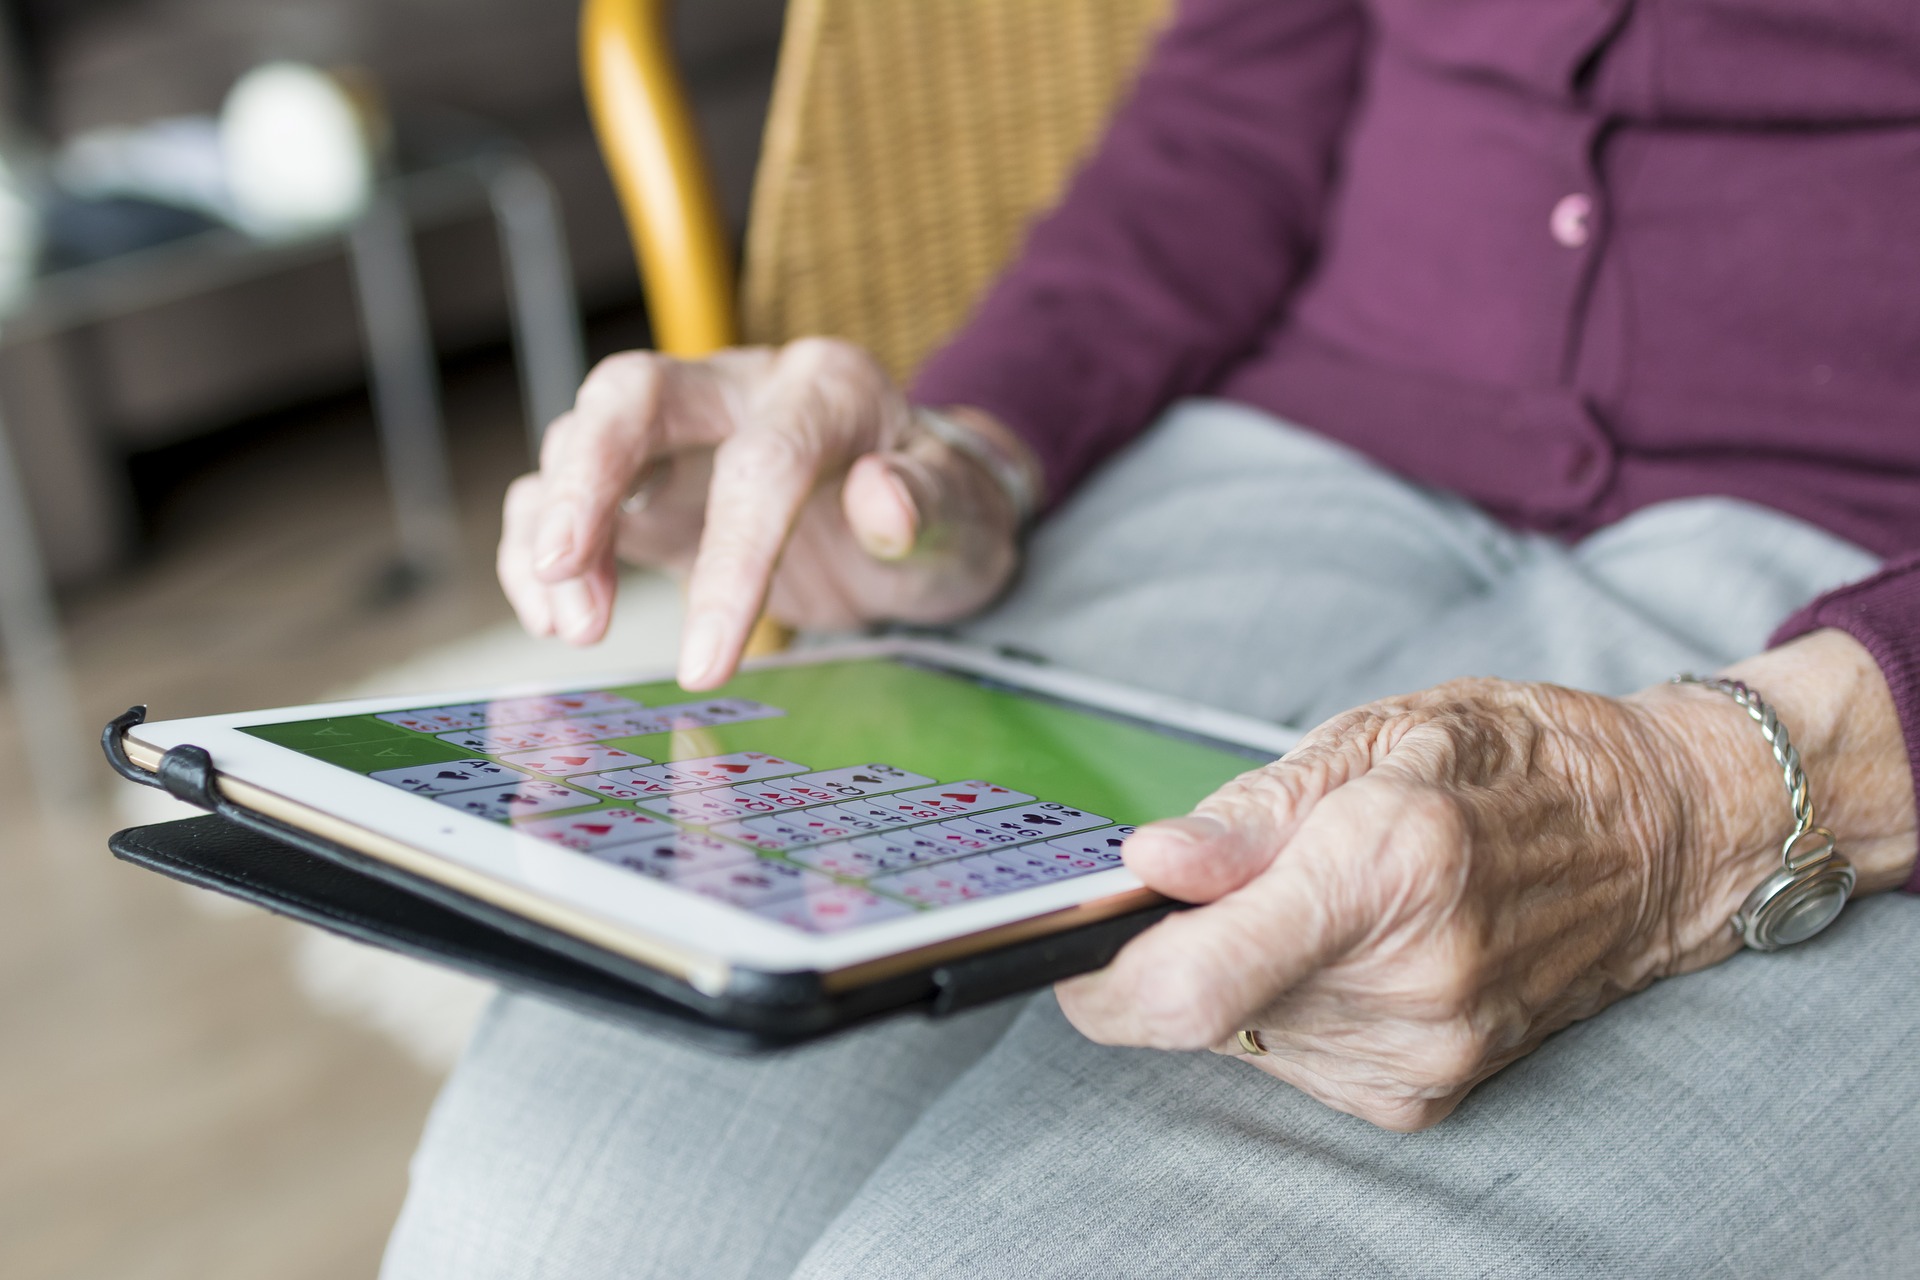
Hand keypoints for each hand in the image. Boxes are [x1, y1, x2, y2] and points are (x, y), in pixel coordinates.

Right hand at [498, 338, 1030, 686]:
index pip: (764, 460)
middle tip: (566, 568)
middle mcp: (741, 389)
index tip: (706, 661)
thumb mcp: (967, 518)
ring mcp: (684, 433)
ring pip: (583, 441)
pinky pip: (564, 498)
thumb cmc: (945, 514)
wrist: (926, 516)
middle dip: (588, 477)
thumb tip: (883, 497)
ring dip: (558, 531)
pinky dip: (539, 552)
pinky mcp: (647, 485)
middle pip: (635, 395)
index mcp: (827, 388)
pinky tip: (555, 619)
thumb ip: (932, 504)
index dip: (731, 559)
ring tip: (573, 629)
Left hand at [1056, 633, 1916, 1129]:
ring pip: (1240, 1033)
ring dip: (1236, 972)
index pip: (1188, 985)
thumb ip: (1251, 814)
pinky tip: (1350, 948)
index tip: (1066, 939)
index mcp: (1386, 869)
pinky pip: (1295, 1056)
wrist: (1659, 839)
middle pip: (1200, 1009)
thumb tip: (1145, 865)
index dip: (1097, 976)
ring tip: (1316, 898)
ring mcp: (1425, 1053)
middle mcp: (1409, 982)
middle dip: (1170, 948)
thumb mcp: (1377, 736)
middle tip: (1209, 879)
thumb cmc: (1515, 762)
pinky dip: (1289, 1002)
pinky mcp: (1427, 1095)